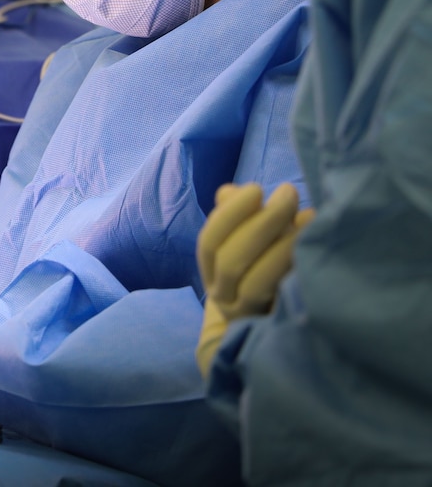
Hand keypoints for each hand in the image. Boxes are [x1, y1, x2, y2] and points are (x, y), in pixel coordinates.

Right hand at [196, 182, 314, 376]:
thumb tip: (233, 192)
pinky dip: (298, 273)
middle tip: (289, 193)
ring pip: (257, 282)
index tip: (256, 189)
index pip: (209, 243)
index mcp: (211, 273)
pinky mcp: (276, 330)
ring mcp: (249, 317)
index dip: (229, 214)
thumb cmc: (264, 275)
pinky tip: (316, 252)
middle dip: (261, 222)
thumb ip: (238, 218)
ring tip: (310, 218)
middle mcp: (223, 297)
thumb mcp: (249, 244)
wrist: (275, 336)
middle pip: (231, 260)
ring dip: (283, 246)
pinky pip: (285, 303)